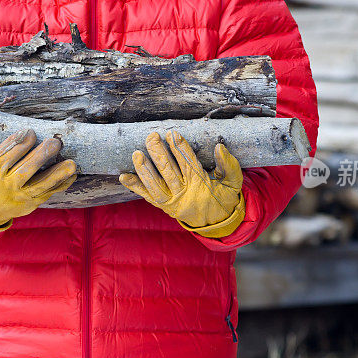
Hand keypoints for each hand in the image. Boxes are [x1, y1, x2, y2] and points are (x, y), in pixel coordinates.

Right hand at [0, 114, 76, 235]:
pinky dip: (59, 186)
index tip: (29, 131)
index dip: (18, 144)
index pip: (4, 156)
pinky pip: (46, 195)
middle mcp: (4, 185)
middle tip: (55, 142)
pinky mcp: (28, 205)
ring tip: (72, 164)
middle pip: (24, 170)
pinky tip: (71, 176)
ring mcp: (18, 196)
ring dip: (56, 174)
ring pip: (38, 185)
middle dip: (40, 156)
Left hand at [119, 131, 244, 238]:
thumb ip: (229, 164)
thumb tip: (219, 147)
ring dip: (144, 169)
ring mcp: (172, 201)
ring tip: (136, 154)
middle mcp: (184, 194)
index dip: (179, 148)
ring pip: (155, 184)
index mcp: (201, 185)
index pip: (188, 163)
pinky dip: (135, 187)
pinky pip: (148, 197)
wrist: (218, 224)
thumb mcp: (233, 182)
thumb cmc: (225, 198)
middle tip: (151, 136)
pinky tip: (124, 176)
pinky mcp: (164, 206)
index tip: (172, 134)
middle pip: (168, 171)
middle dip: (158, 152)